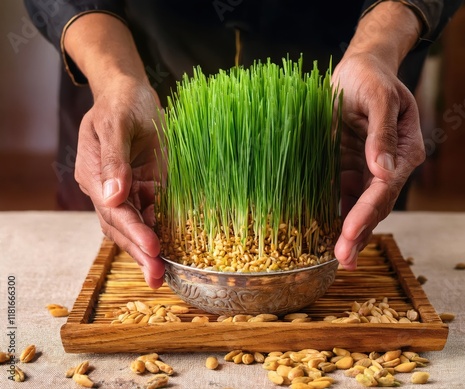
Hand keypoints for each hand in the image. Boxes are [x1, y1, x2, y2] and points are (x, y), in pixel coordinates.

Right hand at [64, 13, 164, 287]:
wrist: (131, 93)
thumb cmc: (122, 104)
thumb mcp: (117, 125)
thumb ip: (114, 160)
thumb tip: (111, 197)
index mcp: (94, 175)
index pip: (113, 211)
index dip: (133, 231)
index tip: (152, 248)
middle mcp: (108, 189)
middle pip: (121, 227)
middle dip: (139, 252)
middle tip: (157, 277)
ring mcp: (127, 190)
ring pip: (136, 226)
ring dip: (148, 250)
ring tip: (163, 275)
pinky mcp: (146, 188)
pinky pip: (151, 214)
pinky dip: (160, 231)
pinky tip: (172, 248)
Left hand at [332, 52, 424, 269]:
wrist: (357, 70)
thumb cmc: (371, 77)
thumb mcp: (378, 96)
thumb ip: (382, 133)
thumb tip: (384, 169)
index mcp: (404, 151)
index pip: (385, 188)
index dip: (367, 212)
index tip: (348, 233)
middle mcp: (387, 166)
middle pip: (374, 205)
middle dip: (358, 232)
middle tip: (343, 259)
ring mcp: (365, 169)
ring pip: (358, 206)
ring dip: (348, 231)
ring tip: (336, 256)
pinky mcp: (346, 167)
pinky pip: (341, 194)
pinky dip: (334, 214)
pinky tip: (323, 231)